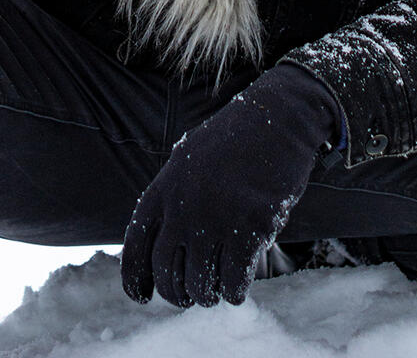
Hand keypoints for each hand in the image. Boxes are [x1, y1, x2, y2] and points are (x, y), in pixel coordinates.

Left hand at [121, 64, 340, 308]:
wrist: (281, 118)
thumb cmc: (237, 140)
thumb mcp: (190, 159)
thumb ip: (173, 197)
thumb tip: (160, 246)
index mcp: (165, 185)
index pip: (135, 245)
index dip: (135, 278)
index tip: (142, 297)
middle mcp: (185, 204)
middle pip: (167, 273)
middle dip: (176, 295)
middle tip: (188, 297)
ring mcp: (218, 216)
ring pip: (200, 284)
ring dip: (208, 294)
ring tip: (216, 288)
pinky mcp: (252, 226)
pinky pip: (234, 282)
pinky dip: (233, 292)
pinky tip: (237, 286)